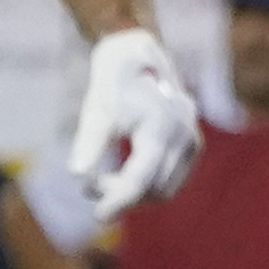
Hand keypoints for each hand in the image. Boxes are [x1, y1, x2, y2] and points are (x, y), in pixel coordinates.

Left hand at [69, 23, 200, 215]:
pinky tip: (122, 177)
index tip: (98, 215)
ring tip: (102, 182)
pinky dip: (147, 186)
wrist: (137, 53)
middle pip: (155, 188)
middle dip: (122, 196)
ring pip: (166, 189)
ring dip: (134, 194)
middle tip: (89, 187)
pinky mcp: (192, 145)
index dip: (118, 200)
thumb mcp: (96, 109)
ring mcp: (192, 140)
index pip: (141, 178)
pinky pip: (172, 179)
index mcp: (161, 124)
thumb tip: (76, 174)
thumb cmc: (113, 80)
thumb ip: (89, 143)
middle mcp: (184, 134)